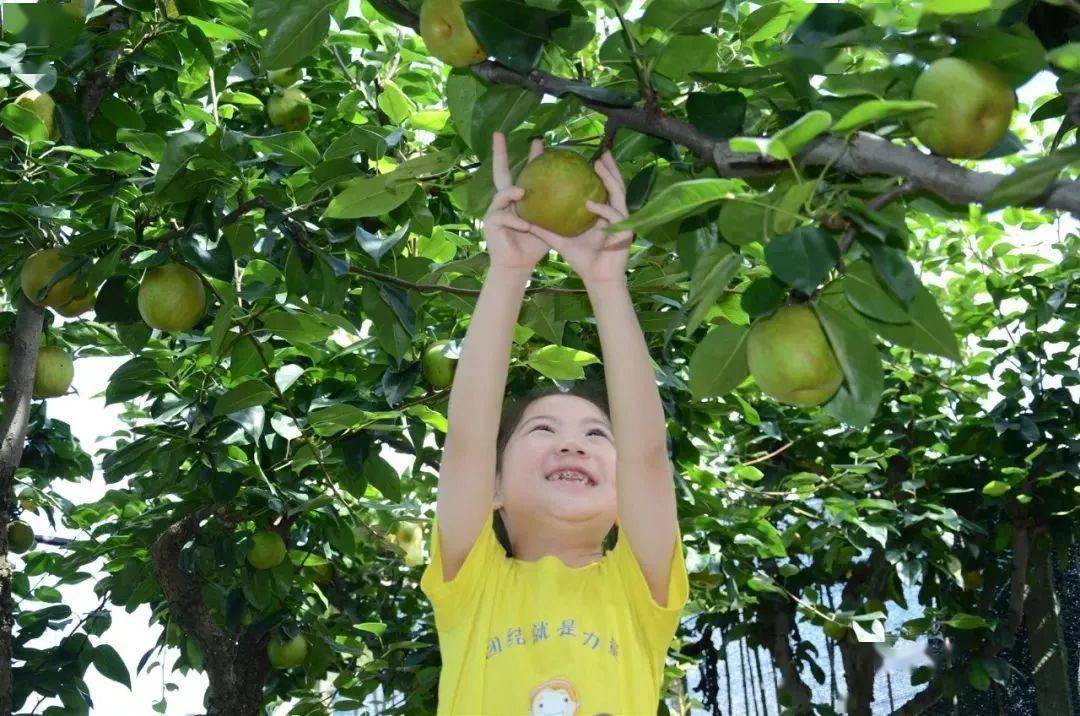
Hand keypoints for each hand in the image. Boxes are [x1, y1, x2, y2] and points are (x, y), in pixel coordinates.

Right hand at [482, 131, 547, 271]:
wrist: (518, 265)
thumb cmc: (534, 244)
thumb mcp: (548, 223)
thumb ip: (556, 209)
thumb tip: (581, 194)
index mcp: (518, 198)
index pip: (526, 173)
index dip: (531, 157)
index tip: (538, 140)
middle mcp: (504, 199)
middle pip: (500, 172)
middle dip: (499, 153)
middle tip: (499, 135)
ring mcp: (494, 210)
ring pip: (501, 194)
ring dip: (512, 193)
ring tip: (522, 193)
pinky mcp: (490, 223)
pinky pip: (503, 218)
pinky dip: (516, 222)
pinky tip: (526, 226)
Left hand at [525, 150, 632, 284]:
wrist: (596, 279)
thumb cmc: (582, 260)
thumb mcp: (560, 240)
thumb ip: (546, 227)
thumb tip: (526, 216)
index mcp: (603, 213)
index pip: (602, 188)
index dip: (600, 172)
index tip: (590, 156)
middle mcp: (614, 214)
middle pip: (615, 186)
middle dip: (610, 168)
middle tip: (602, 152)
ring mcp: (621, 222)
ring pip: (618, 194)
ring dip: (610, 178)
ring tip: (600, 164)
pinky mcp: (625, 232)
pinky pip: (613, 216)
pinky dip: (602, 209)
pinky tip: (590, 204)